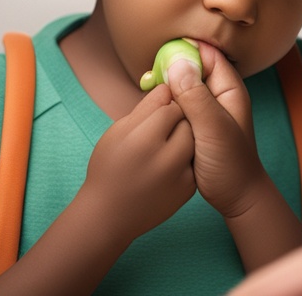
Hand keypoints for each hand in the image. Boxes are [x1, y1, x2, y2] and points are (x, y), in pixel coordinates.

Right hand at [78, 84, 195, 241]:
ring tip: (164, 147)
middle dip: (177, 118)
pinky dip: (186, 158)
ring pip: (192, 139)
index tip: (155, 111)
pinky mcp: (189, 189)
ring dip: (183, 137)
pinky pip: (193, 159)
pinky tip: (167, 165)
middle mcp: (166, 157)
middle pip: (186, 119)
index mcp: (144, 139)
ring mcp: (182, 175)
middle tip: (160, 130)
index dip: (164, 103)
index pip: (170, 103)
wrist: (111, 216)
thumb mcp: (118, 132)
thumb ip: (146, 107)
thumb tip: (168, 85)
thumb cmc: (108, 168)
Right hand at [165, 42, 264, 216]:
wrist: (235, 198)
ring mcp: (207, 111)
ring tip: (148, 87)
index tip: (162, 55)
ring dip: (168, 86)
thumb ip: (196, 97)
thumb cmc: (231, 164)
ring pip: (184, 87)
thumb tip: (177, 63)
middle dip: (173, 67)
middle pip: (194, 68)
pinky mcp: (196, 125)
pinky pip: (179, 106)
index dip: (186, 51)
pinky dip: (167, 104)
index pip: (208, 54)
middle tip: (150, 73)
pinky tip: (154, 109)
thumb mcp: (212, 129)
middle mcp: (219, 96)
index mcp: (230, 90)